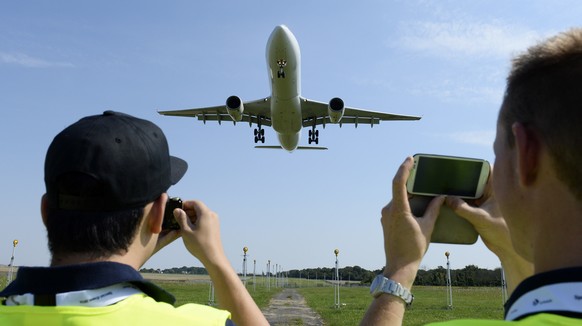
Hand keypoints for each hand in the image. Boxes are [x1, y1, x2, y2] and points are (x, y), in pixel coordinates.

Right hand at [172, 200, 227, 267]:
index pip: (195, 203)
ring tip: (182, 224)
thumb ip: (181, 218)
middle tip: (178, 217)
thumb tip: (177, 210)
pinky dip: (197, 221)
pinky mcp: (215, 228)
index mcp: (206, 213)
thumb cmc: (199, 244)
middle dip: (188, 211)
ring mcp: (214, 221)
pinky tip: (190, 229)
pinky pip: (205, 220)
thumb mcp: (186, 230)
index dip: (185, 204)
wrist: (213, 257)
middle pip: (199, 208)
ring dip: (192, 216)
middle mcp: (212, 215)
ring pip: (201, 214)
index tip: (177, 209)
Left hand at [381, 157, 444, 286]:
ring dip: (409, 193)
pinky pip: (396, 206)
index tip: (410, 159)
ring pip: (398, 198)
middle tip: (421, 170)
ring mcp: (385, 215)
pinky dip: (405, 201)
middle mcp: (389, 210)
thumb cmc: (414, 248)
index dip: (404, 169)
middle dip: (410, 180)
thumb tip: (441, 197)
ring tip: (422, 187)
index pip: (398, 183)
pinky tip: (416, 203)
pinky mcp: (386, 221)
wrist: (399, 266)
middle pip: (399, 189)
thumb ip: (434, 209)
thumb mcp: (428, 227)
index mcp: (398, 210)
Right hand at [445, 170, 511, 259]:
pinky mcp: (478, 210)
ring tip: (444, 186)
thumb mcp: (480, 218)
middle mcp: (490, 192)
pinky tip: (447, 201)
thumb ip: (463, 208)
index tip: (460, 163)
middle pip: (475, 179)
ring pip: (470, 190)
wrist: (506, 249)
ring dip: (460, 190)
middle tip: (447, 174)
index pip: (487, 170)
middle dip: (462, 177)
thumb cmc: (501, 231)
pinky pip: (467, 201)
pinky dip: (459, 201)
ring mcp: (484, 201)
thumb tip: (447, 198)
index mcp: (497, 189)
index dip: (475, 165)